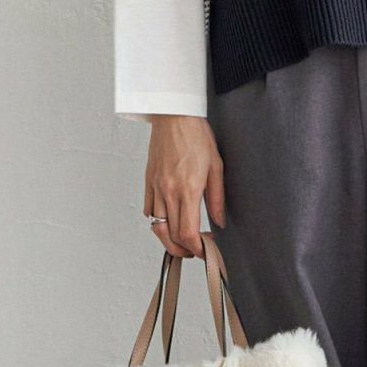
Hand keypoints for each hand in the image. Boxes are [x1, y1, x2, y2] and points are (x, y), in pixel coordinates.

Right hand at [143, 115, 226, 257]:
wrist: (174, 116)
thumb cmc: (196, 136)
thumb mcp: (216, 166)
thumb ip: (216, 198)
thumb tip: (218, 221)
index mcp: (188, 189)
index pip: (188, 232)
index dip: (197, 248)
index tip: (206, 250)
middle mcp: (168, 191)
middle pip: (171, 235)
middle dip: (184, 250)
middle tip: (196, 250)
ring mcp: (156, 187)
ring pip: (157, 226)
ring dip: (169, 240)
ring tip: (182, 241)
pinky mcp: (148, 181)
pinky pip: (149, 210)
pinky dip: (158, 221)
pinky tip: (170, 219)